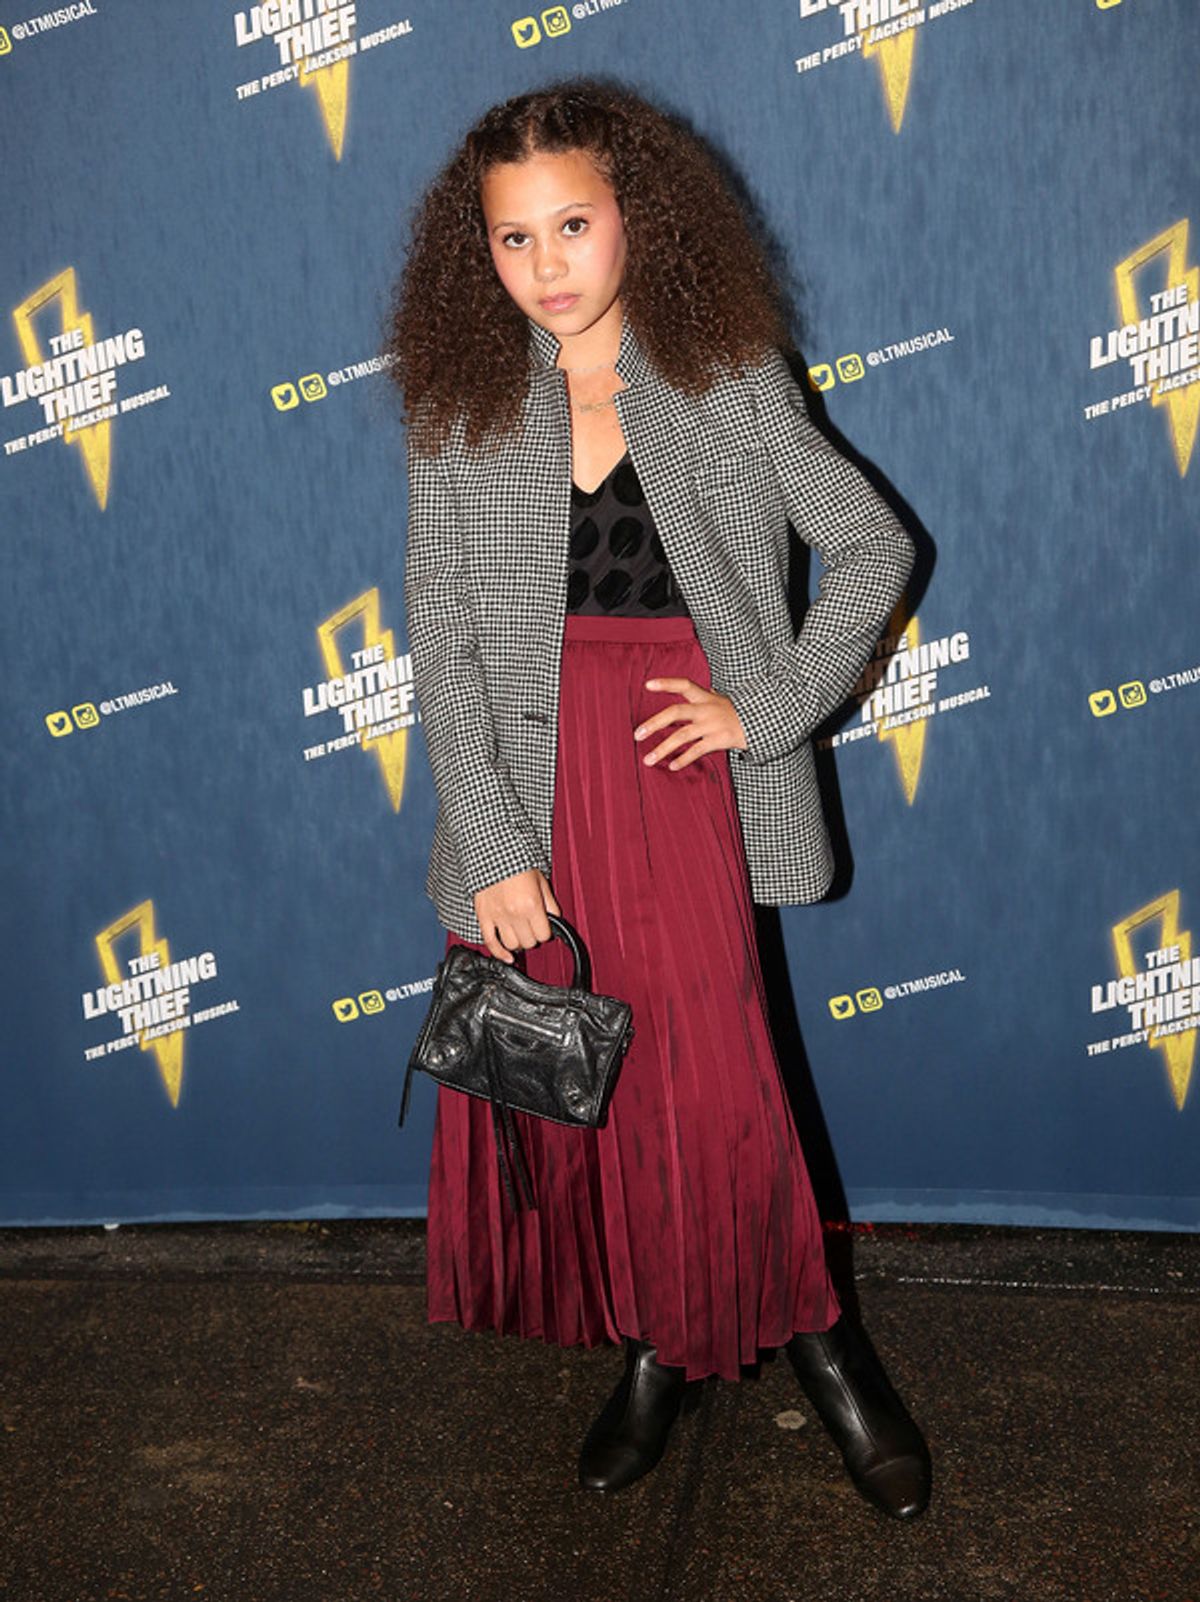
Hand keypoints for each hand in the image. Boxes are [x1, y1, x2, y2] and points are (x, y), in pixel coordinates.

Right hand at [474, 869, 561, 963]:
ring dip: (518, 943)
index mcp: (531, 904)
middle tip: (532, 928)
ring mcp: (497, 916)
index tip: (544, 927)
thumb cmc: (518, 864)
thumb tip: (555, 920)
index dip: (546, 932)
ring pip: (512, 945)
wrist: (493, 852)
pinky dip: (499, 953)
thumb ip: (550, 903)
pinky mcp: (483, 916)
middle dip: (533, 937)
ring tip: (520, 934)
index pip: (544, 935)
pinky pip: (490, 942)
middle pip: (528, 942)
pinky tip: (507, 957)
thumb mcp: (541, 880)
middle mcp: (514, 913)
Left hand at [634, 678, 748, 769]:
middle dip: (654, 723)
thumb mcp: (719, 700)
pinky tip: (671, 766)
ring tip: (648, 760)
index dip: (666, 683)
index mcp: (705, 697)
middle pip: (676, 712)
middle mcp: (706, 709)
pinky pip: (697, 750)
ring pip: (682, 735)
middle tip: (637, 735)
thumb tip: (685, 694)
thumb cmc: (734, 713)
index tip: (647, 685)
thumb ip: (702, 698)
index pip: (684, 684)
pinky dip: (683, 759)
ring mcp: (712, 725)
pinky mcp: (719, 740)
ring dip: (663, 748)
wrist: (761, 723)